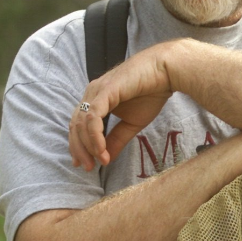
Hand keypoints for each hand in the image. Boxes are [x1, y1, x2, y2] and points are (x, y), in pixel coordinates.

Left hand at [69, 43, 174, 169]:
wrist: (166, 72)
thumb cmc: (151, 92)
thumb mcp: (132, 123)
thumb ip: (116, 139)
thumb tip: (105, 159)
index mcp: (96, 100)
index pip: (78, 125)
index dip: (78, 146)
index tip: (84, 164)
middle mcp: (92, 94)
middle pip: (75, 125)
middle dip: (79, 149)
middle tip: (87, 168)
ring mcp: (97, 91)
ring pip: (82, 123)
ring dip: (87, 145)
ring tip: (98, 161)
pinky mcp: (106, 90)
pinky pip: (93, 117)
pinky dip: (95, 135)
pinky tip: (101, 150)